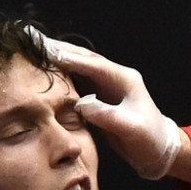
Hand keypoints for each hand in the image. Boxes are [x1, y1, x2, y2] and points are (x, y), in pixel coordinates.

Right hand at [24, 26, 180, 178]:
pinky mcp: (100, 96)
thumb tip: (82, 104)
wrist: (158, 149)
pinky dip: (61, 74)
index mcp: (123, 79)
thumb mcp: (131, 129)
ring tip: (32, 50)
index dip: (69, 57)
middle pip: (83, 58)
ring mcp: (106, 85)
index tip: (45, 51)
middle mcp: (114, 77)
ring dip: (57, 58)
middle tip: (32, 39)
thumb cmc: (149, 139)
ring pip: (78, 66)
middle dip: (58, 49)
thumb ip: (107, 115)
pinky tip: (44, 72)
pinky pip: (77, 80)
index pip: (92, 64)